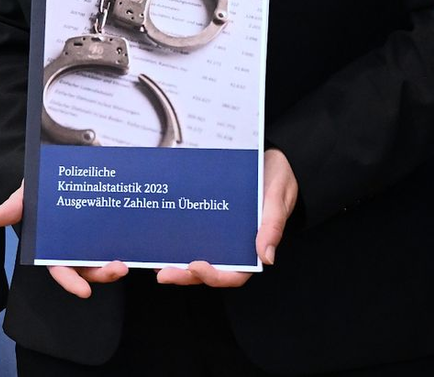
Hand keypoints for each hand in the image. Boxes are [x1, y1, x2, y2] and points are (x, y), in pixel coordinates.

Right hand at [0, 182, 127, 298]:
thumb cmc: (40, 186)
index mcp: (52, 246)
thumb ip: (15, 206)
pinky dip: (125, 244)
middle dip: (101, 274)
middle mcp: (72, 246)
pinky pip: (117, 239)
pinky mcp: (107, 225)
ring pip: (102, 258)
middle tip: (118, 270)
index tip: (84, 291)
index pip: (60, 269)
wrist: (60, 165)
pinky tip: (137, 245)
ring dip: (114, 265)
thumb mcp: (27, 193)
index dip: (71, 282)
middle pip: (86, 268)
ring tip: (127, 263)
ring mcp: (91, 237)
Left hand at [156, 148, 298, 287]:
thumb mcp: (279, 197)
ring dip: (176, 262)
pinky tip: (161, 233)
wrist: (274, 157)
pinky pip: (193, 231)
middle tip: (163, 273)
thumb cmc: (280, 179)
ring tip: (154, 259)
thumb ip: (272, 226)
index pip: (233, 274)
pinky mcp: (210, 219)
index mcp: (253, 247)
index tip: (196, 267)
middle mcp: (234, 246)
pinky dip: (177, 237)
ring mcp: (220, 234)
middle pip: (208, 269)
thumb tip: (267, 258)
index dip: (214, 276)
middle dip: (184, 275)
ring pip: (196, 254)